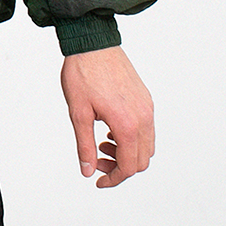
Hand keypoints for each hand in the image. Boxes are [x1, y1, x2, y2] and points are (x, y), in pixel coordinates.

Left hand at [60, 45, 155, 187]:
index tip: (98, 180)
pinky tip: (111, 129)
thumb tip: (88, 171)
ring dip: (127, 153)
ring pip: (147, 145)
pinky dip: (132, 138)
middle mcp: (143, 117)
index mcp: (127, 124)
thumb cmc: (82, 75)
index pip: (129, 166)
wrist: (93, 44)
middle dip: (120, 167)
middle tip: (97, 160)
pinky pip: (147, 129)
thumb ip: (85, 146)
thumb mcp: (78, 114)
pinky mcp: (145, 98)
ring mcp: (147, 107)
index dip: (114, 179)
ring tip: (102, 143)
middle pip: (142, 160)